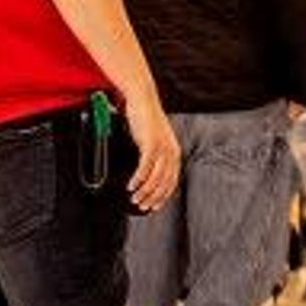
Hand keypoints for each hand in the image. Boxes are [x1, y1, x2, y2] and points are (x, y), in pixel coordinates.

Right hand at [122, 91, 182, 213]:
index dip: (163, 197)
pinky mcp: (151, 143)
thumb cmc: (145, 119)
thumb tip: (145, 172)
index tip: (153, 206)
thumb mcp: (153, 139)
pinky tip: (131, 186)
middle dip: (153, 198)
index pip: (172, 182)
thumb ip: (153, 154)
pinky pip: (145, 167)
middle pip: (164, 183)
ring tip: (134, 198)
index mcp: (174, 153)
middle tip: (142, 206)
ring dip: (144, 192)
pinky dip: (138, 179)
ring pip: (155, 178)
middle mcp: (171, 152)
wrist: (143, 99)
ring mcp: (162, 148)